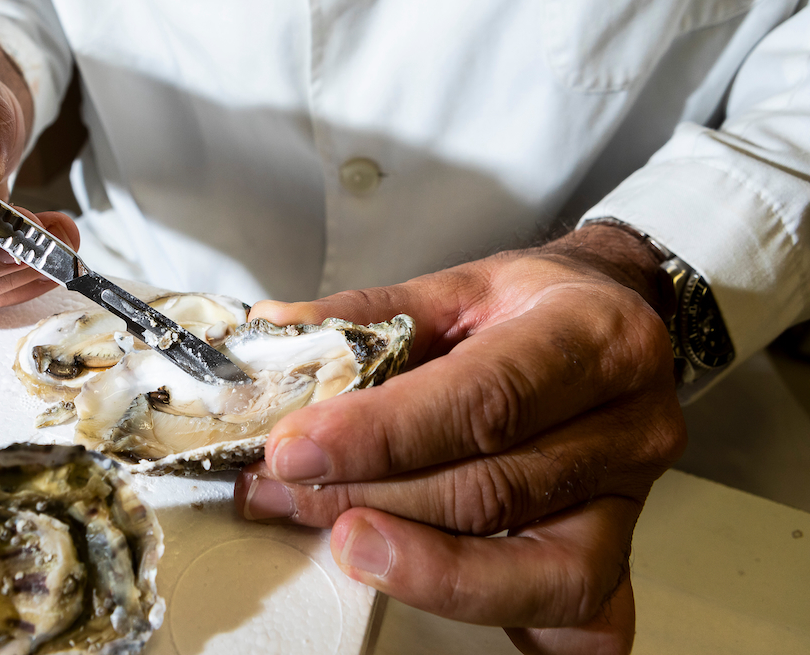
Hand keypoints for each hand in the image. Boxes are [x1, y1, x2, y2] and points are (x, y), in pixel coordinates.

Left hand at [235, 225, 685, 654]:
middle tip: (283, 490)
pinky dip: (500, 618)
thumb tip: (275, 335)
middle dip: (370, 499)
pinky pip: (578, 620)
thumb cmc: (533, 304)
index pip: (484, 399)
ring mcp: (631, 500)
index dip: (380, 434)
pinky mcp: (619, 552)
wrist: (615, 318)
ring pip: (529, 570)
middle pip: (490, 491)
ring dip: (415, 565)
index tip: (295, 450)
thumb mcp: (456, 287)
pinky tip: (428, 592)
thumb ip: (367, 316)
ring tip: (338, 538)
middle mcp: (628, 424)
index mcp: (593, 335)